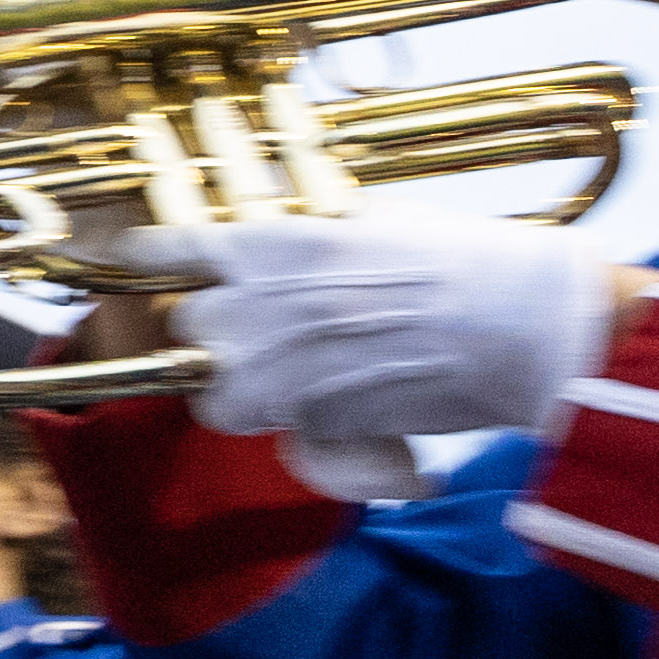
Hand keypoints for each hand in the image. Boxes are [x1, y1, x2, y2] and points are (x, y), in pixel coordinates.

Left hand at [137, 210, 616, 448]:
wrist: (518, 322)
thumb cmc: (463, 262)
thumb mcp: (373, 224)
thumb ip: (312, 241)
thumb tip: (294, 245)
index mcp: (266, 244)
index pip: (164, 250)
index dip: (151, 259)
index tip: (140, 263)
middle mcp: (251, 306)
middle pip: (187, 326)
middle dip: (220, 334)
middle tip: (268, 334)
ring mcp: (270, 369)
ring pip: (213, 391)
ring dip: (243, 390)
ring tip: (297, 384)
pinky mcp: (303, 420)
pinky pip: (274, 434)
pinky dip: (302, 433)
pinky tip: (346, 418)